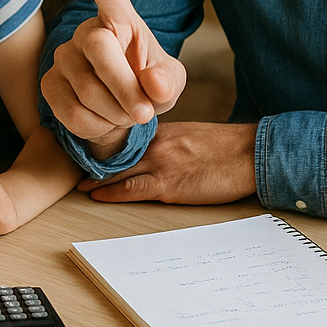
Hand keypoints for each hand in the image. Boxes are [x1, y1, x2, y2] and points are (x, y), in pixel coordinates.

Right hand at [40, 0, 186, 156]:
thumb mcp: (168, 85)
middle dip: (127, 89)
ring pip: (87, 90)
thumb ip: (167, 83)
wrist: (120, 112)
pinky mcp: (49, 83)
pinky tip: (104, 121)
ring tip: (125, 114)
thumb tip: (154, 85)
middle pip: (100, 50)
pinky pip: (71, 113)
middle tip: (145, 113)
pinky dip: (96, 127)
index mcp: (120, 21)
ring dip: (115, 114)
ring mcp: (63, 57)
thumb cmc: (147, 87)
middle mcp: (86, 32)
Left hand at [82, 121, 257, 204]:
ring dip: (97, 179)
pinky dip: (111, 192)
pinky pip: (132, 189)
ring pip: (119, 171)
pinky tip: (97, 195)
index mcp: (164, 131)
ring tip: (81, 186)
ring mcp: (161, 164)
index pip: (127, 139)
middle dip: (95, 162)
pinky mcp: (168, 185)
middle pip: (117, 154)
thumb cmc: (228, 147)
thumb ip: (172, 141)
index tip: (92, 153)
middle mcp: (157, 144)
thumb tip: (159, 152)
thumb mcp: (194, 135)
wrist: (250, 153)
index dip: (107, 148)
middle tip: (76, 169)